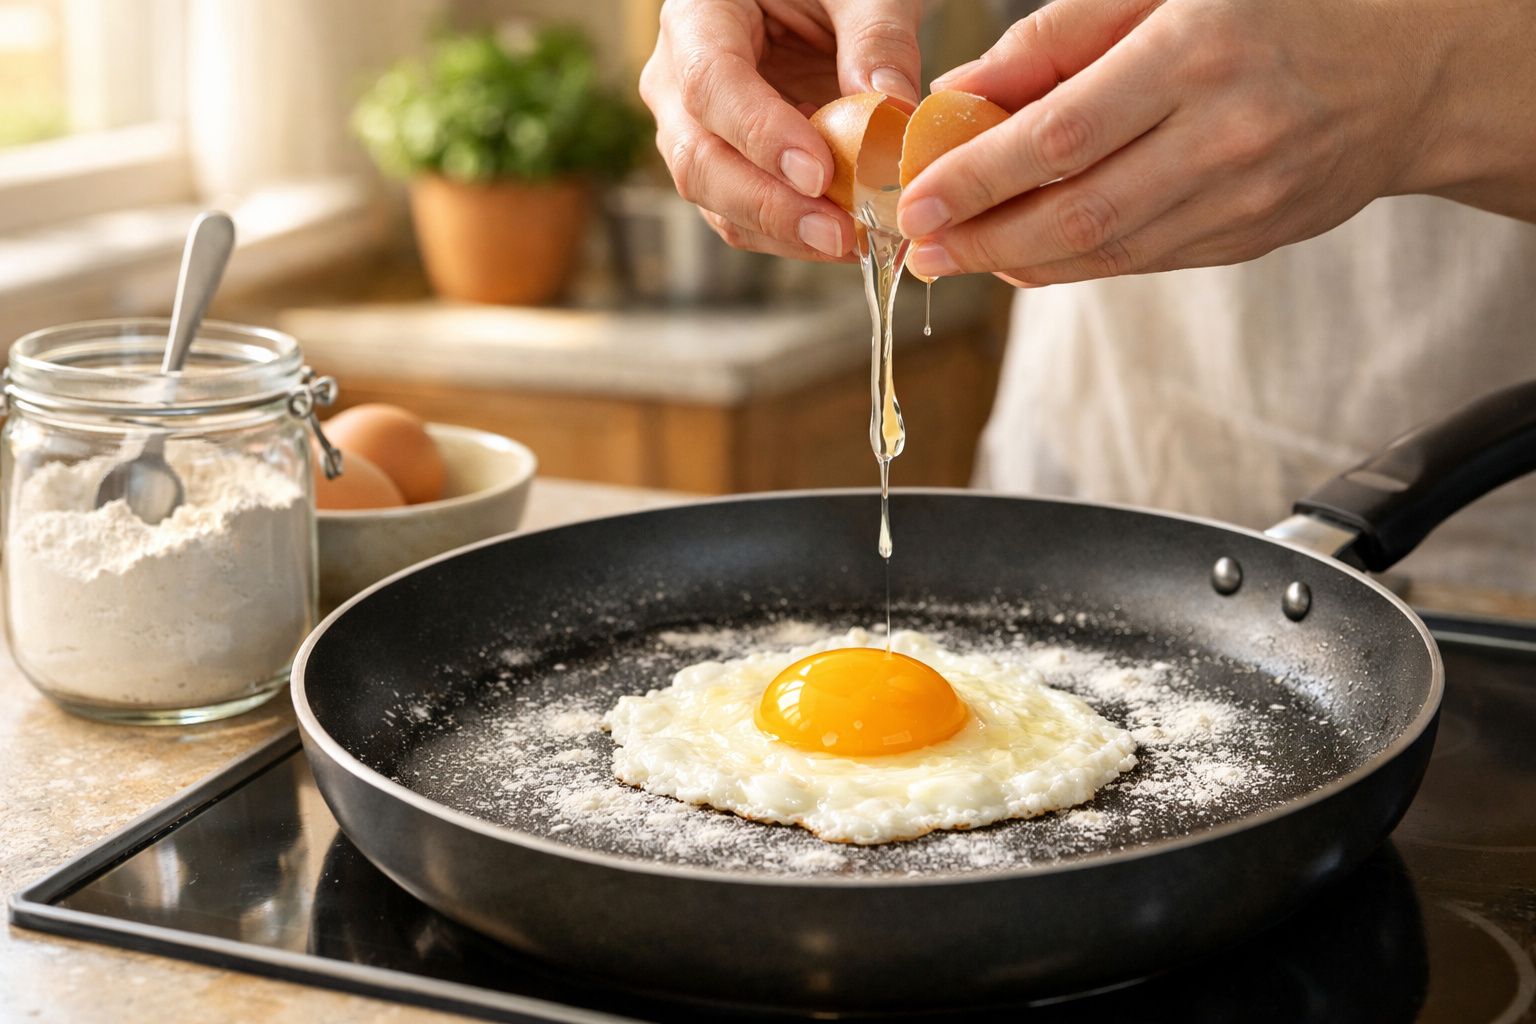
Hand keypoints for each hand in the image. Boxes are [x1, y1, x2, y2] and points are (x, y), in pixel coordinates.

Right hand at [640, 0, 921, 260]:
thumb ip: (878, 38)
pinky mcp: (724, 167)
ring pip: (717, 201)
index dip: (761, 135)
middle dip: (770, 206)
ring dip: (784, 232)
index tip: (819, 174)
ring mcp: (692, 131)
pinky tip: (847, 238)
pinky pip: (745, 216)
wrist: (811, 2)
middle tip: (839, 233)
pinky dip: (794, 236)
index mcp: (698, 15)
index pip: (711, 83)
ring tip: (852, 243)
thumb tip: (893, 112)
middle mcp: (677, 79)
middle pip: (699, 158)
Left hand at [900, 0, 1465, 285]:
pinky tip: (1025, 256)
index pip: (1061, 135)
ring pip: (1106, 251)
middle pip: (1077, 211)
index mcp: (1196, 54)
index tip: (917, 200)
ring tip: (958, 257)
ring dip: (1018, 262)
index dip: (979, 178)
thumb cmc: (1277, 10)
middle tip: (920, 248)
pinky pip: (1142, 262)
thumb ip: (1056, 41)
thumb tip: (960, 96)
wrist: (1411, 69)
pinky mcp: (1251, 240)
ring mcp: (1243, 199)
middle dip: (984, 238)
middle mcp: (1224, 135)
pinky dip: (1073, 266)